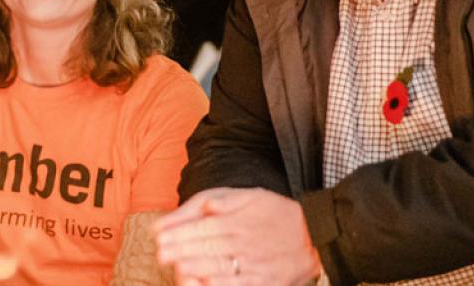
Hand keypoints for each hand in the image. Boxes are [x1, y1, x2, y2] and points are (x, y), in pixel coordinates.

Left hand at [154, 188, 320, 285]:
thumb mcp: (248, 196)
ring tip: (177, 268)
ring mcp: (253, 265)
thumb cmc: (275, 213)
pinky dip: (217, 285)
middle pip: (205, 249)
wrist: (315, 234)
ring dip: (194, 270)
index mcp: (237, 221)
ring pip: (218, 269)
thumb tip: (195, 208)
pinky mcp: (263, 283)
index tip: (158, 237)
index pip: (201, 227)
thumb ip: (217, 201)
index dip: (177, 233)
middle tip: (161, 255)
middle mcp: (243, 243)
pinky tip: (202, 283)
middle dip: (179, 252)